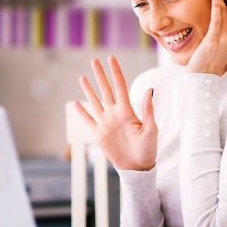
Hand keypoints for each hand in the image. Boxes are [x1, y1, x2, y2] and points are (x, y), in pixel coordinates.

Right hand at [74, 56, 156, 170]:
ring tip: (82, 77)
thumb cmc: (148, 148)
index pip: (120, 86)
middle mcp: (115, 113)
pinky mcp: (98, 134)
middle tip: (94, 60)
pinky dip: (81, 111)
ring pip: (94, 101)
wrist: (137, 167)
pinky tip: (75, 102)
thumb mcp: (151, 128)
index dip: (115, 72)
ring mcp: (105, 123)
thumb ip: (148, 109)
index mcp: (127, 110)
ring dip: (88, 89)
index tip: (111, 58)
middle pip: (105, 89)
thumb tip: (150, 89)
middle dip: (100, 75)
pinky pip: (87, 120)